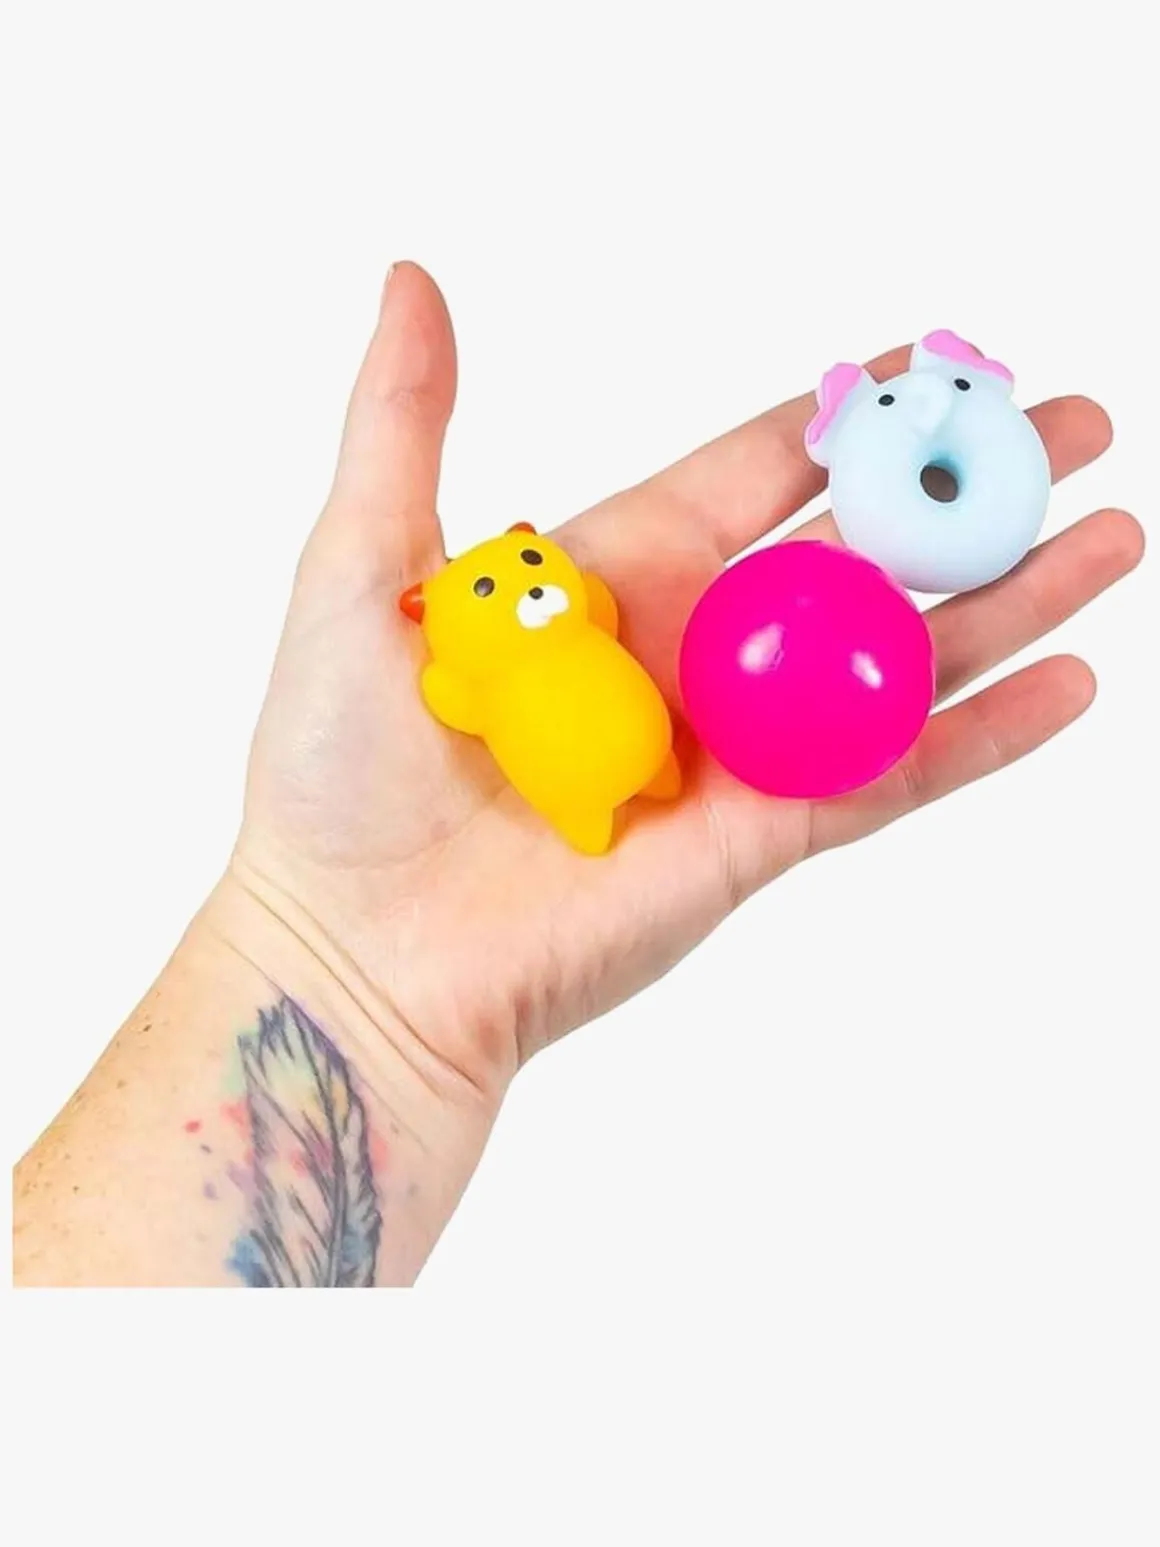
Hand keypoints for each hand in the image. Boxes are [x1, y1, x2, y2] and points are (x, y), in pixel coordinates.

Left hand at [232, 263, 1141, 1103]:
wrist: (361, 950)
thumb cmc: (338, 769)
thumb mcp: (363, 567)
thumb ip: (407, 425)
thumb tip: (412, 283)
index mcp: (619, 571)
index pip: (764, 468)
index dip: (849, 415)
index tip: (932, 358)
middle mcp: (696, 648)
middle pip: (864, 548)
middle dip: (968, 488)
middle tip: (1078, 430)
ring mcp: (741, 743)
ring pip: (904, 655)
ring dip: (1011, 598)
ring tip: (1115, 538)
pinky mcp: (766, 832)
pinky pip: (897, 772)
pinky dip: (984, 732)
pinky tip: (1069, 682)